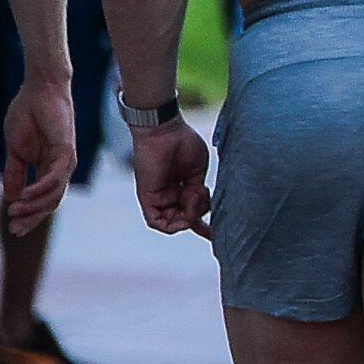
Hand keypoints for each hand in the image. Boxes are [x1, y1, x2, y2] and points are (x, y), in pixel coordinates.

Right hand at [2, 76, 73, 235]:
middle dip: (32, 218)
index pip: (43, 200)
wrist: (37, 92)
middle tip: (15, 229)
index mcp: (48, 169)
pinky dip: (40, 188)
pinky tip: (24, 195)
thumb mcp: (16, 151)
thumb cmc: (28, 117)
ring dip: (34, 206)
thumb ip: (16, 173)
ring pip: (54, 193)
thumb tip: (12, 196)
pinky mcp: (66, 150)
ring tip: (15, 211)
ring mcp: (65, 160)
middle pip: (51, 202)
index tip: (12, 228)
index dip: (29, 215)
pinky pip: (56, 176)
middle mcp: (60, 168)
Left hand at [130, 114, 210, 236]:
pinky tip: (185, 213)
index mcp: (181, 188)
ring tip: (194, 196)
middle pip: (183, 219)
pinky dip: (173, 224)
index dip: (203, 224)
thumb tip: (198, 211)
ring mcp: (157, 197)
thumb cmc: (183, 143)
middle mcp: (168, 195)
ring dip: (188, 218)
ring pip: (172, 223)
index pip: (190, 212)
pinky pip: (156, 222)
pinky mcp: (148, 197)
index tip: (215, 233)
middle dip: (198, 216)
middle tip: (203, 196)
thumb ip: (198, 194)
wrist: (165, 130)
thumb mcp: (198, 172)